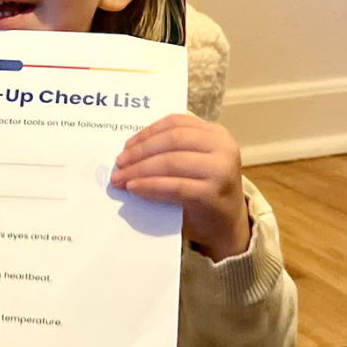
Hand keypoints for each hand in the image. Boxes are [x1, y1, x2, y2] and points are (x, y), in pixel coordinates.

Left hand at [111, 114, 250, 260]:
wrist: (227, 223)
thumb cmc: (205, 189)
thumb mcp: (196, 161)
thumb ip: (173, 149)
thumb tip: (130, 150)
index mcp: (216, 134)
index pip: (176, 123)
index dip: (148, 131)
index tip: (127, 144)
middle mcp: (222, 148)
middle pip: (172, 140)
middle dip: (141, 151)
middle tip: (119, 162)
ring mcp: (219, 171)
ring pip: (171, 162)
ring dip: (140, 170)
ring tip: (121, 178)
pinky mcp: (211, 194)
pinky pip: (173, 187)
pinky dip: (150, 186)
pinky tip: (134, 188)